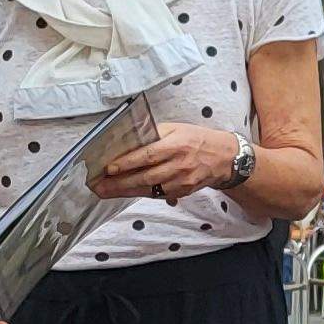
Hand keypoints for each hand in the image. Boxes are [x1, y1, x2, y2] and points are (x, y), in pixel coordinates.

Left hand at [93, 121, 242, 203]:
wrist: (225, 157)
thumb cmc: (196, 139)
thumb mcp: (176, 129)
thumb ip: (153, 134)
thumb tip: (126, 141)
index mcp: (177, 144)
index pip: (148, 155)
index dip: (127, 163)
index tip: (108, 168)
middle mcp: (180, 164)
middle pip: (145, 177)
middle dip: (119, 183)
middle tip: (99, 186)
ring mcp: (182, 180)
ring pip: (150, 189)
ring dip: (126, 191)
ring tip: (106, 192)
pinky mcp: (183, 191)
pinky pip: (159, 194)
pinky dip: (141, 194)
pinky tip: (127, 192)